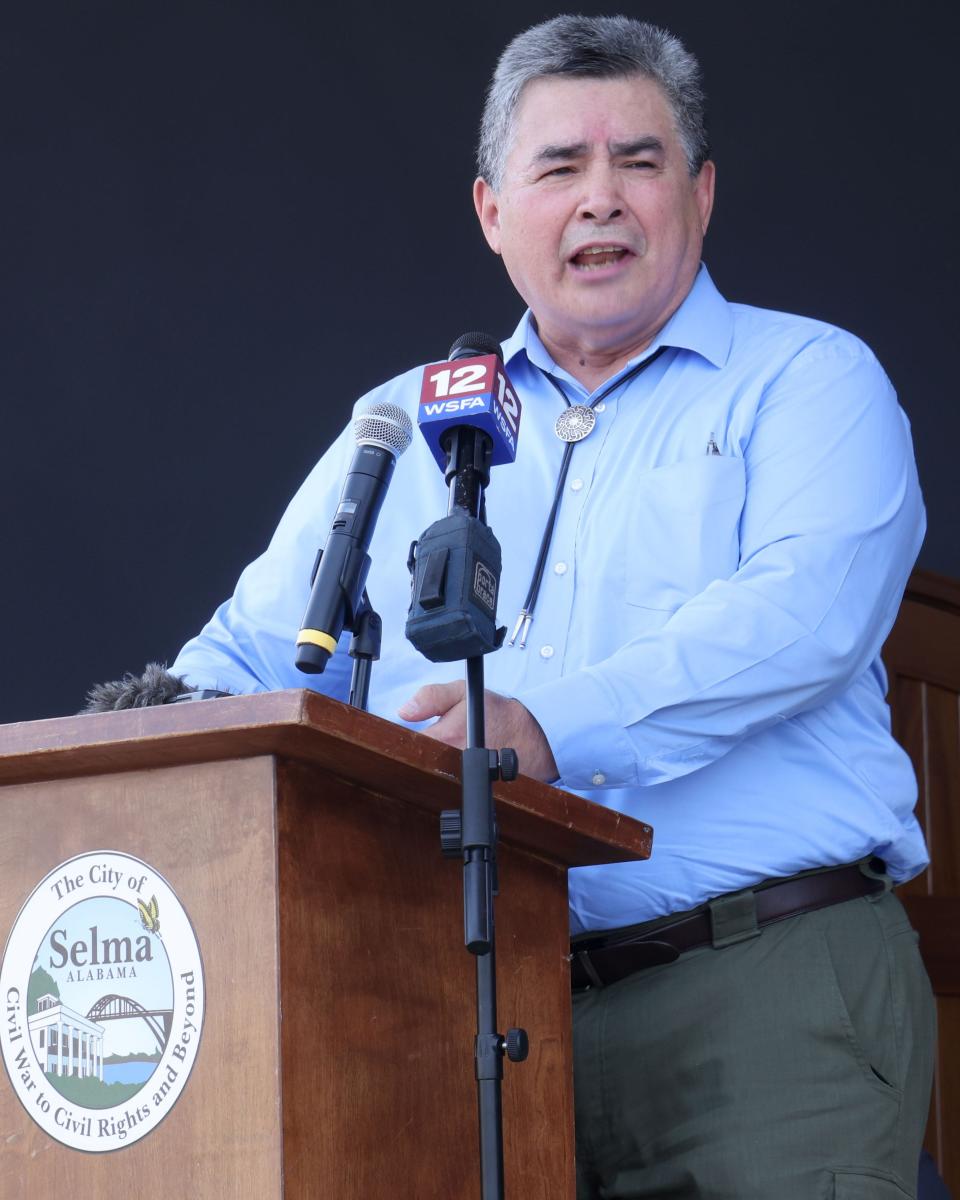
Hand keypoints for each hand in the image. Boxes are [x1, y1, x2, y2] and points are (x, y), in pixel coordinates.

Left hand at [398, 680, 558, 783]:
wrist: (528, 736)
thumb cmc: (494, 712)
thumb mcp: (462, 692)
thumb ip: (431, 697)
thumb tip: (404, 711)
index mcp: (447, 737)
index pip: (409, 745)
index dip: (406, 739)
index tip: (413, 734)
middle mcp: (453, 762)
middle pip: (418, 763)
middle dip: (421, 752)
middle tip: (436, 741)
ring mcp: (462, 779)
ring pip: (432, 775)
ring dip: (434, 765)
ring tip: (448, 751)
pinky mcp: (471, 789)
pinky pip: (449, 786)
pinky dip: (449, 777)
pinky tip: (456, 765)